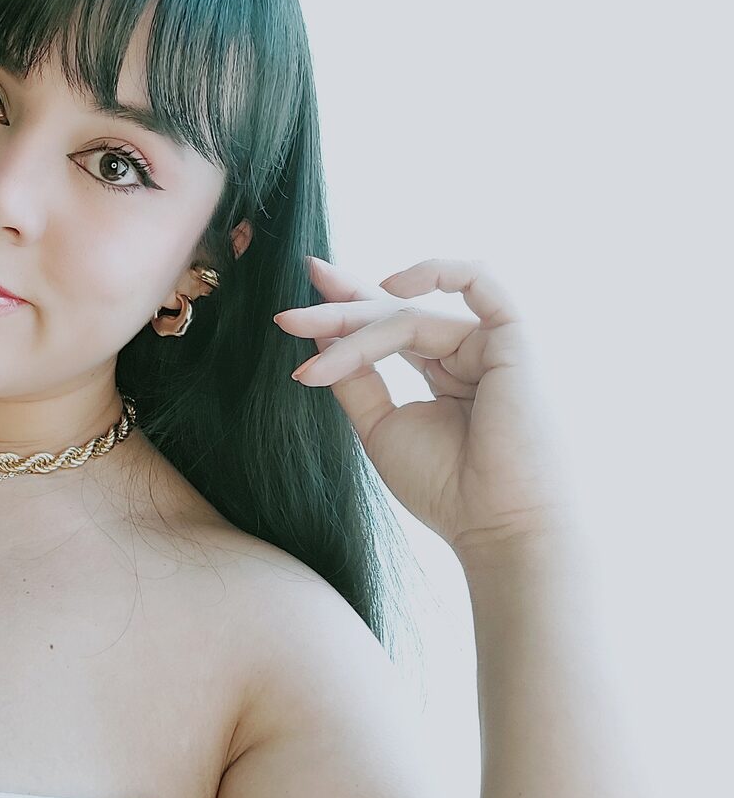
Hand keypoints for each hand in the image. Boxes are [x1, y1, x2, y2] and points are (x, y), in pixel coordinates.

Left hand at [273, 255, 578, 562]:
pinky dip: (437, 271)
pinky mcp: (513, 339)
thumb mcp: (380, 426)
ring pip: (408, 317)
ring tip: (306, 339)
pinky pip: (480, 282)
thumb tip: (318, 334)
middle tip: (286, 318)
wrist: (497, 526)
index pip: (390, 326)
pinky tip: (391, 285)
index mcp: (444, 374)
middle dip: (337, 310)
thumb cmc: (446, 489)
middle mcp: (468, 354)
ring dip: (353, 328)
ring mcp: (491, 345)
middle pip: (393, 313)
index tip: (296, 306)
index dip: (346, 306)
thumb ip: (354, 378)